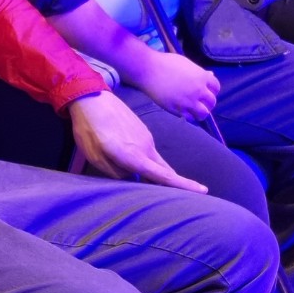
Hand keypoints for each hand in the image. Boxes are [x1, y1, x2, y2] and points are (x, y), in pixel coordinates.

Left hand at [67, 91, 206, 191]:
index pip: (164, 176)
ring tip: (143, 179)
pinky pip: (149, 150)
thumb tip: (131, 178)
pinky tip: (131, 158)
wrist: (91, 97)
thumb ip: (115, 173)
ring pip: (155, 160)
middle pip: (165, 170)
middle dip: (175, 184)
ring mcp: (146, 137)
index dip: (183, 185)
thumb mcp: (95, 157)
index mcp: (134, 157)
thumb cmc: (89, 129)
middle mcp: (146, 147)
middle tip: (184, 194)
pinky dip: (146, 159)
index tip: (204, 191)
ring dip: (154, 172)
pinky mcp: (143, 130)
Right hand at [134, 51, 220, 120]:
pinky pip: (188, 117)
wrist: (148, 69)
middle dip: (208, 104)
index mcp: (201, 77)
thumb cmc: (165, 62)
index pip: (216, 88)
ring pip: (203, 113)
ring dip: (201, 114)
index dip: (212, 91)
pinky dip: (188, 116)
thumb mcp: (186, 63)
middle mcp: (198, 90)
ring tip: (195, 113)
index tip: (207, 92)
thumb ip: (198, 72)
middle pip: (211, 102)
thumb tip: (209, 76)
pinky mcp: (177, 108)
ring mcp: (188, 101)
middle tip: (202, 104)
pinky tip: (184, 113)